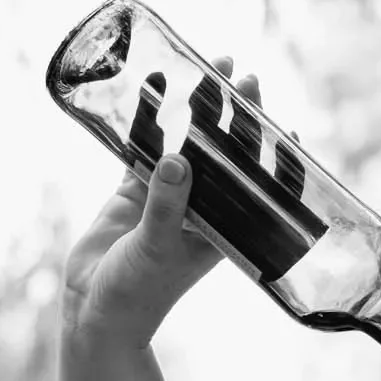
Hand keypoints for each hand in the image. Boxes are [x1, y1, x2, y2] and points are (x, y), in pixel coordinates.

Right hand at [61, 57, 265, 341]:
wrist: (95, 311)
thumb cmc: (139, 292)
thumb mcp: (158, 248)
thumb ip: (168, 205)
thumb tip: (178, 159)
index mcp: (223, 229)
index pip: (256, 186)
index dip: (273, 156)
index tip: (284, 125)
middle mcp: (201, 209)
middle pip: (225, 154)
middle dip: (235, 116)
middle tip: (244, 76)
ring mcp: (168, 197)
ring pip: (187, 143)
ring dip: (195, 108)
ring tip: (208, 68)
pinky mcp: (133, 191)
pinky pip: (145, 147)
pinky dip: (149, 118)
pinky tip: (154, 86)